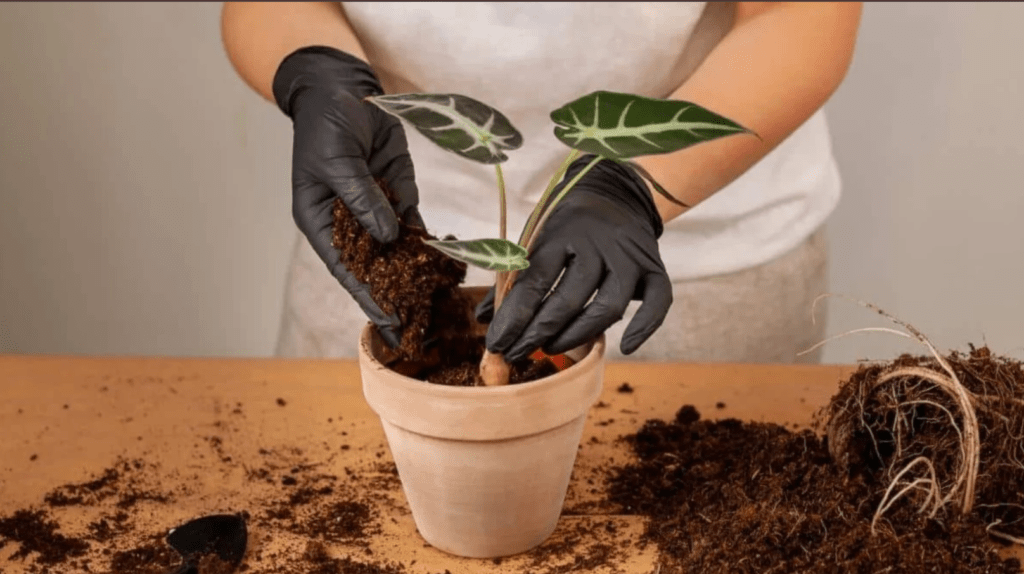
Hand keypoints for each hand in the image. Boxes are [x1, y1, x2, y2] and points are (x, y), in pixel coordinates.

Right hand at [273, 46, 422, 347]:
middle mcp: (348, 223)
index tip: (386, 321)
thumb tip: (388, 236)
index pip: (343, 268)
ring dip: (413, 277)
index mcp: (319, 220)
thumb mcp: (337, 162)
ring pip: (395, 250)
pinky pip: (414, 225)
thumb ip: (362, 199)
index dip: (365, 296)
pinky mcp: (398, 194)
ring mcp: (375, 210)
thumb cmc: (325, 125)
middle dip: (393, 297)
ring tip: (434, 309)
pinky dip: (428, 245)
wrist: (342, 89)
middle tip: (415, 329)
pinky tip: (445, 268)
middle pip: (371, 267)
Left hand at [476, 156, 672, 361]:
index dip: (514, 316)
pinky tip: (625, 347)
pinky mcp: (655, 268)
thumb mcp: (537, 238)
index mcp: (562, 234)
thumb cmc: (568, 225)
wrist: (616, 194)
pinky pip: (658, 302)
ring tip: (551, 349)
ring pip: (608, 306)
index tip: (496, 343)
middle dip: (538, 331)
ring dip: (578, 334)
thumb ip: (513, 279)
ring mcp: (630, 258)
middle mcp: (598, 245)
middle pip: (569, 298)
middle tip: (516, 353)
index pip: (535, 281)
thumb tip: (484, 319)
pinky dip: (645, 327)